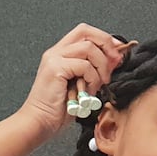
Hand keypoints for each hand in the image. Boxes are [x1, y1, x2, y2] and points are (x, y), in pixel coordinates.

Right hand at [19, 24, 130, 138]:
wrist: (39, 123)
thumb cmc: (58, 109)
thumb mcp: (83, 85)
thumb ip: (96, 69)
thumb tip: (115, 58)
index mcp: (60, 54)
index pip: (85, 32)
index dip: (104, 38)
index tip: (117, 51)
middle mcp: (55, 52)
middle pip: (86, 31)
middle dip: (106, 44)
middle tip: (115, 62)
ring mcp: (54, 58)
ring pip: (89, 48)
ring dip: (100, 66)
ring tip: (98, 84)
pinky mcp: (55, 68)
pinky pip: (85, 65)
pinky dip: (92, 78)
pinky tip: (87, 91)